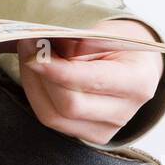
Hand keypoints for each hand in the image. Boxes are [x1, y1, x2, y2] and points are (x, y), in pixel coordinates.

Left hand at [16, 19, 164, 144]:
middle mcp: (123, 112)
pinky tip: (34, 71)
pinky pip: (51, 117)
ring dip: (33, 82)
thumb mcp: (104, 31)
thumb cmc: (116, 42)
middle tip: (27, 44)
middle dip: (41, 74)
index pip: (90, 81)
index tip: (35, 53)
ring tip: (27, 53)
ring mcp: (106, 129)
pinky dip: (36, 93)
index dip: (58, 69)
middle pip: (70, 104)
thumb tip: (45, 47)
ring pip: (53, 115)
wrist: (132, 62)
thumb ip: (79, 41)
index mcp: (137, 81)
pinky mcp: (88, 133)